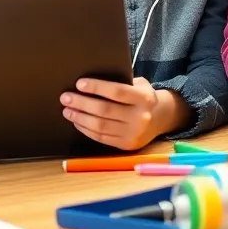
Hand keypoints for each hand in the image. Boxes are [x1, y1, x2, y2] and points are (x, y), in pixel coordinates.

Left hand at [62, 78, 185, 150]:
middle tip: (66, 98)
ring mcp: (133, 133)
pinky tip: (77, 121)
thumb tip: (91, 83)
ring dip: (80, 118)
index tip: (79, 84)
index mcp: (145, 98)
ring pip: (100, 126)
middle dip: (82, 103)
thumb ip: (122, 83)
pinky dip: (86, 129)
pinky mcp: (126, 145)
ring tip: (67, 110)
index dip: (97, 88)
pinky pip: (101, 137)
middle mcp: (140, 117)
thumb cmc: (143, 97)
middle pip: (105, 110)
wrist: (161, 119)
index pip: (117, 92)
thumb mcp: (140, 85)